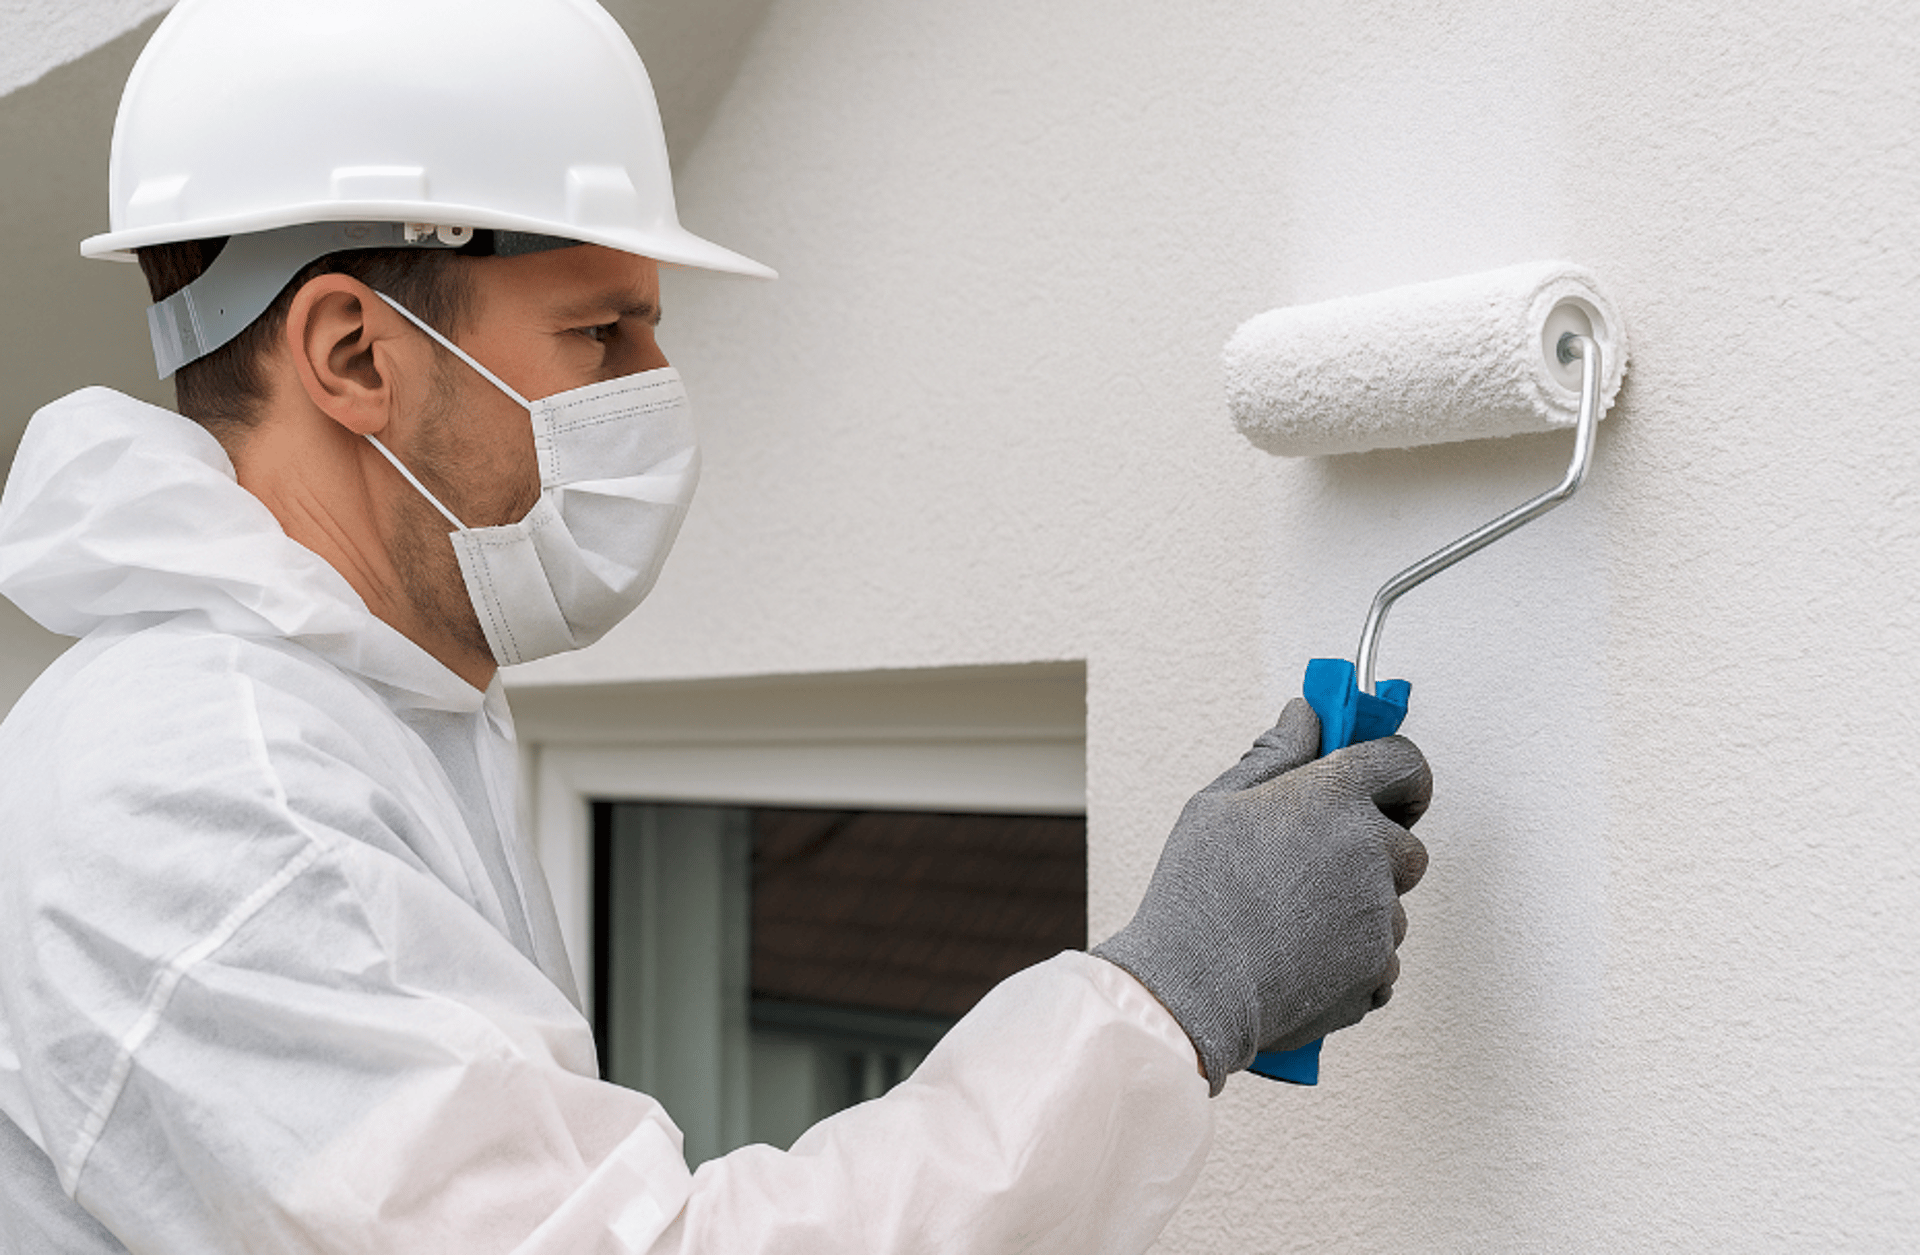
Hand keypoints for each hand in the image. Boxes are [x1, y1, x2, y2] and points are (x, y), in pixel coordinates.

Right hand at [1093, 699, 1430, 1093]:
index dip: (1398, 773)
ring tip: (1290, 922)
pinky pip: (1381, 957)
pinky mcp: (1379, 969)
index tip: (1382, 786)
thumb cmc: (1196, 894)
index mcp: (1332, 796)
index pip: (1405, 762)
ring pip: (1391, 905)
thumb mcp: (1217, 804)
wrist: (1191, 991)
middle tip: (1314, 866)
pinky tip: (1298, 959)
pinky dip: (1351, 959)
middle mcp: (1369, 850)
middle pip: (1407, 842)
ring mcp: (1381, 915)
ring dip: (1357, 909)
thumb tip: (1306, 714)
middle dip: (1374, 851)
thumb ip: (1275, 753)